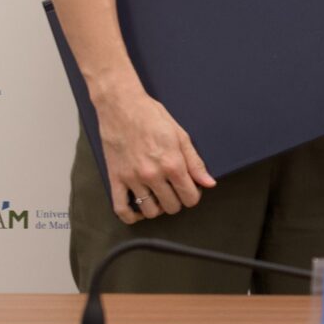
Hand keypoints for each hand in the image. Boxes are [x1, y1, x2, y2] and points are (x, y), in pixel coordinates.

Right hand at [97, 88, 215, 221]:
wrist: (122, 107)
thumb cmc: (152, 116)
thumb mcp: (181, 136)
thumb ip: (195, 162)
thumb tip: (209, 183)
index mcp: (172, 164)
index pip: (190, 197)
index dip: (194, 196)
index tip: (191, 189)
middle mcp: (153, 175)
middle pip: (171, 206)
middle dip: (177, 201)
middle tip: (175, 191)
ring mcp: (133, 179)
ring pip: (150, 211)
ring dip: (157, 208)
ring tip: (159, 197)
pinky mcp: (115, 179)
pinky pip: (121, 208)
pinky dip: (130, 216)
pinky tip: (138, 211)